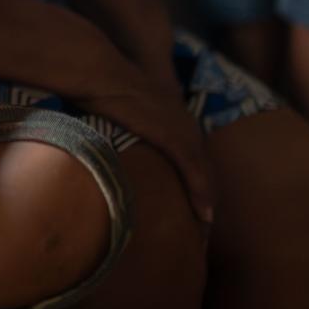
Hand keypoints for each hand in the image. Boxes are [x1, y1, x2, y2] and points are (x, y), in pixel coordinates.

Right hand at [83, 80, 213, 226]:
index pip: (195, 163)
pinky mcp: (174, 136)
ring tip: (206, 232)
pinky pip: (194, 170)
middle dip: (207, 202)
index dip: (197, 189)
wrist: (100, 75)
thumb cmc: (101, 94)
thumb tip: (103, 160)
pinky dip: (201, 193)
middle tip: (205, 234)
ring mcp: (182, 130)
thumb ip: (122, 137)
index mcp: (175, 123)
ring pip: (205, 175)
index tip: (196, 216)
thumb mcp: (118, 120)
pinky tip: (205, 215)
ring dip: (208, 204)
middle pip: (206, 172)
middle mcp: (186, 126)